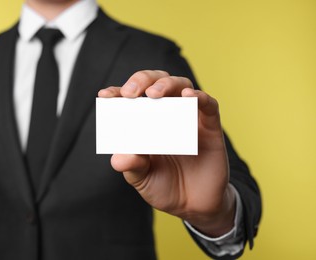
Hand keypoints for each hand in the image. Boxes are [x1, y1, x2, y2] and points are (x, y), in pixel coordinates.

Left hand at [98, 70, 235, 236]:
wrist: (194, 204)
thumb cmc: (164, 186)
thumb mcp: (142, 179)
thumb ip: (132, 166)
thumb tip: (118, 158)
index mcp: (144, 123)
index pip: (130, 99)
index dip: (117, 92)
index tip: (105, 95)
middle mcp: (165, 115)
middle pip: (155, 82)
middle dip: (141, 80)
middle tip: (131, 93)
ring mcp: (188, 117)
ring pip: (180, 85)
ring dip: (166, 84)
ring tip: (154, 94)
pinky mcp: (209, 126)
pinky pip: (208, 104)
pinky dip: (199, 97)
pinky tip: (188, 97)